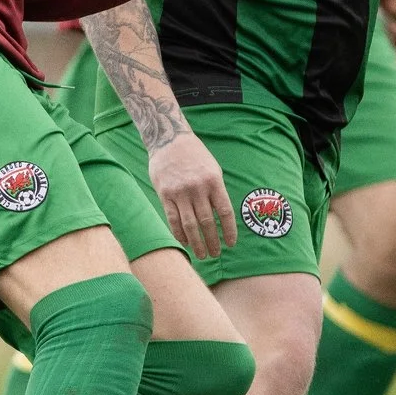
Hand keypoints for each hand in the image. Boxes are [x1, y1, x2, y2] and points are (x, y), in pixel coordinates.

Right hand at [149, 131, 235, 258]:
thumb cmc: (195, 155)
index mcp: (214, 181)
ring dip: (197, 242)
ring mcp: (180, 192)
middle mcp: (198, 188)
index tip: (230, 244)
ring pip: (190, 224)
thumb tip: (221, 217)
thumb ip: (216, 191)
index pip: (224, 212)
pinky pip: (173, 219)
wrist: (169, 139)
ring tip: (202, 254)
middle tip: (215, 254)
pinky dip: (179, 233)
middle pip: (207, 222)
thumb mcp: (212, 169)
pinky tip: (185, 242)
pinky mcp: (165, 194)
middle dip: (212, 241)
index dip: (228, 231)